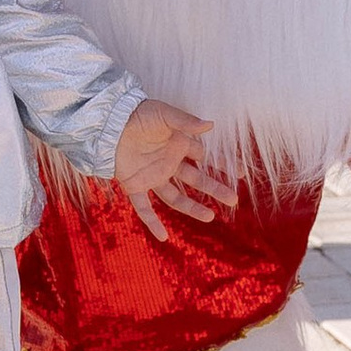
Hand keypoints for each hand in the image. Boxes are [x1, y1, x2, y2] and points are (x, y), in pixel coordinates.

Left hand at [112, 96, 223, 242]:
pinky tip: (163, 237)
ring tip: (210, 217)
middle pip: (195, 180)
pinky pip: (144, 208)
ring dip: (192, 207)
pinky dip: (152, 222)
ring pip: (175, 197)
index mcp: (178, 145)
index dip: (223, 166)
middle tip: (233, 199)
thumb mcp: (164, 115)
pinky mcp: (134, 185)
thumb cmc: (138, 113)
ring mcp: (152, 176)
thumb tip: (211, 124)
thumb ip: (186, 122)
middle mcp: (168, 162)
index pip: (205, 158)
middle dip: (214, 189)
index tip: (241, 174)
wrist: (109, 121)